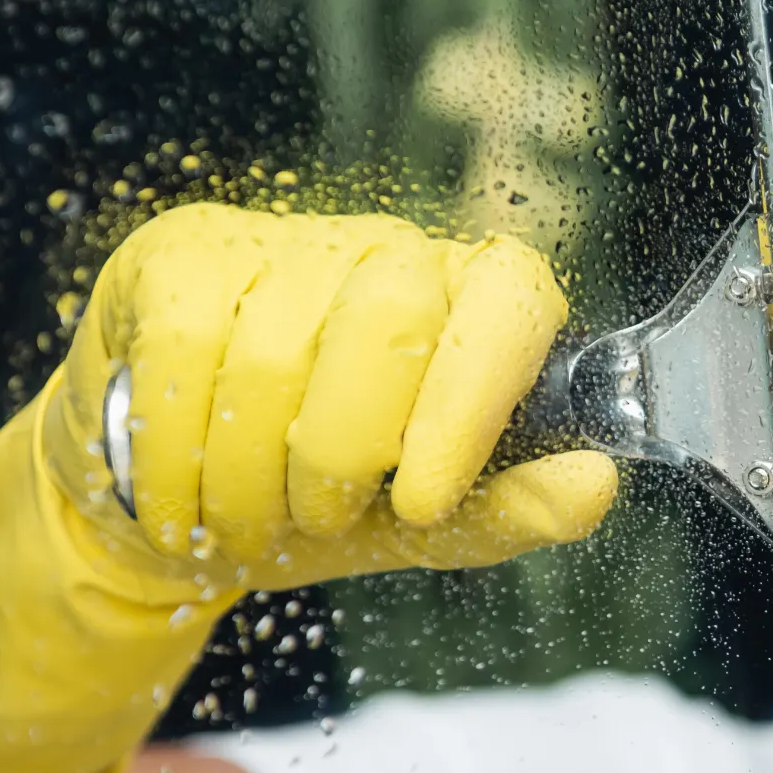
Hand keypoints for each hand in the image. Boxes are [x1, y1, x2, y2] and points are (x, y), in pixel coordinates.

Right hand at [48, 203, 616, 589]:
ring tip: (246, 517)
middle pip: (389, 322)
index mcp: (472, 304)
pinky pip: (183, 351)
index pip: (511, 299)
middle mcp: (388, 251)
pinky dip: (177, 456)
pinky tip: (182, 495)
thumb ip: (512, 508)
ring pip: (272, 354)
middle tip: (316, 517)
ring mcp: (280, 243)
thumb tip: (594, 480)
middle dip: (340, 456)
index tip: (424, 501)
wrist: (179, 511)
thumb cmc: (319, 505)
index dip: (471, 400)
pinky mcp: (181, 256)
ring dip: (249, 479)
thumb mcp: (426, 528)